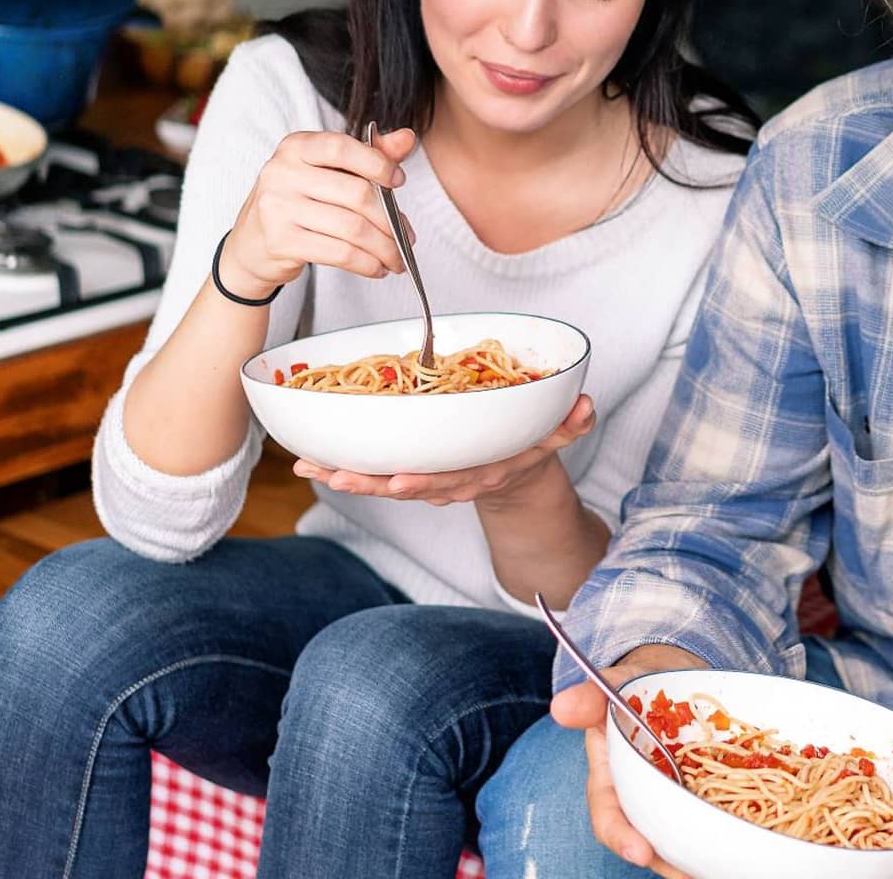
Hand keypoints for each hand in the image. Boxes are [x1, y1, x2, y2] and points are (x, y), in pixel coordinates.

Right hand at [218, 127, 419, 299]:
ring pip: (353, 228)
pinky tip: (377, 267)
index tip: (399, 180)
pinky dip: (367, 264)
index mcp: (296, 147)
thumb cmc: (297, 202)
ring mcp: (278, 207)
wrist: (251, 244)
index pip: (341, 147)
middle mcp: (282, 173)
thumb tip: (407, 138)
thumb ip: (369, 155)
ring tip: (396, 257)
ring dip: (385, 248)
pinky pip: (340, 253)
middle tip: (406, 236)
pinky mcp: (281, 242)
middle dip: (391, 220)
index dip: (377, 163)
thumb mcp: (327, 172)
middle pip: (357, 194)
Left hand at [293, 394, 594, 504]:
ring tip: (308, 465)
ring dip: (344, 475)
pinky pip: (373, 472)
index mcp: (481, 473)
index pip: (452, 480)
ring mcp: (425, 479)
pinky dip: (342, 466)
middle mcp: (448, 482)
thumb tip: (585, 405)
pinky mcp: (407, 471)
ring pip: (380, 482)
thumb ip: (570, 424)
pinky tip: (309, 457)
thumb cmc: (528, 448)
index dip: (427, 482)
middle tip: (334, 474)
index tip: (403, 481)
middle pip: (404, 487)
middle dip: (369, 483)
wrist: (514, 480)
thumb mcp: (555, 438)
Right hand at [551, 644, 707, 876]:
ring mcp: (673, 798)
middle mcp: (641, 798)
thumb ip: (591, 697)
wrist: (671, 678)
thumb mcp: (614, 685)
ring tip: (722, 870)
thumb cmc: (635, 687)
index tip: (640, 852)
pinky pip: (712, 815)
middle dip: (668, 862)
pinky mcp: (703, 793)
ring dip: (699, 857)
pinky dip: (728, 830)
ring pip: (682, 838)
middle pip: (650, 840)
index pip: (609, 817)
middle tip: (690, 875)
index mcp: (611, 780)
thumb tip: (561, 705)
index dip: (622, 837)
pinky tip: (750, 842)